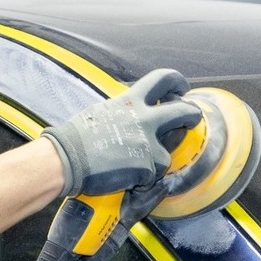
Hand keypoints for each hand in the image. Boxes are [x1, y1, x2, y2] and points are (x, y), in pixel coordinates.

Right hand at [43, 69, 202, 197]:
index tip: (181, 90)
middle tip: (192, 120)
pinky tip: (122, 178)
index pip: (163, 79)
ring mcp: (148, 142)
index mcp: (131, 101)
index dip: (177, 82)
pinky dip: (140, 182)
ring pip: (167, 155)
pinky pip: (153, 176)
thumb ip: (125, 112)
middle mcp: (145, 118)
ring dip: (153, 165)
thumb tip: (134, 115)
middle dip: (193, 116)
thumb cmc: (77, 138)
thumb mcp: (103, 112)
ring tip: (129, 167)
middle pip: (184, 111)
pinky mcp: (148, 166)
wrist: (67, 160)